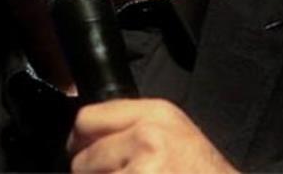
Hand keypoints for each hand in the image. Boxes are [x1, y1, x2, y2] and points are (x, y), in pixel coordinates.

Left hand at [66, 98, 236, 172]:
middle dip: (90, 173)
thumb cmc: (203, 173)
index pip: (88, 118)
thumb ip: (132, 127)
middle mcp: (148, 136)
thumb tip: (84, 136)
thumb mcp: (174, 134)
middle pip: (84, 157)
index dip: (79, 142)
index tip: (80, 154)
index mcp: (156, 113)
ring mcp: (144, 169)